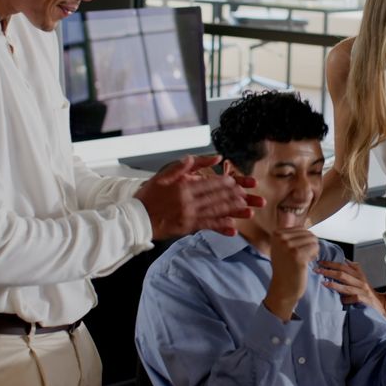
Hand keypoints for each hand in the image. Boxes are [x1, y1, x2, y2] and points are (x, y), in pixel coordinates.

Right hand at [135, 154, 262, 238]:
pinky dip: (220, 228)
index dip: (227, 183)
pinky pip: (207, 227)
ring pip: (216, 212)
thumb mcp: (166, 174)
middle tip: (250, 196)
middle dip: (235, 197)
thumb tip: (212, 157)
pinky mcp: (187, 227)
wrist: (136, 218)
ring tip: (248, 210)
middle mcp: (189, 202)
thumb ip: (187, 164)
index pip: (211, 183)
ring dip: (233, 211)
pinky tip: (232, 229)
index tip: (238, 183)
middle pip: (217, 198)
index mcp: (184, 187)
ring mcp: (189, 216)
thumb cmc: (150, 195)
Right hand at [263, 228, 318, 321]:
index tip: (294, 252)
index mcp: (277, 234)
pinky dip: (314, 255)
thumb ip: (287, 231)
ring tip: (303, 260)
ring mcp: (289, 247)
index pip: (301, 228)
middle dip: (309, 245)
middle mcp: (281, 238)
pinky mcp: (298, 256)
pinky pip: (316, 247)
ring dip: (312, 251)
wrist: (283, 288)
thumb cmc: (286, 267)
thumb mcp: (282, 246)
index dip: (303, 241)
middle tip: (300, 257)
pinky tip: (306, 263)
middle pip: (308, 233)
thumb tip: (291, 215)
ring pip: (313, 240)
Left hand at [318, 260, 385, 318]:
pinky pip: (353, 298)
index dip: (331, 263)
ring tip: (324, 283)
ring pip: (346, 286)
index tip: (320, 262)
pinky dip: (346, 299)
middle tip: (317, 270)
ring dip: (334, 284)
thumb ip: (353, 269)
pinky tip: (340, 300)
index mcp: (358, 274)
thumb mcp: (361, 278)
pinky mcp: (364, 300)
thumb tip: (343, 259)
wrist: (382, 304)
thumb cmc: (367, 291)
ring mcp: (362, 291)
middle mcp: (360, 281)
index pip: (343, 266)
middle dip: (329, 271)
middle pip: (343, 274)